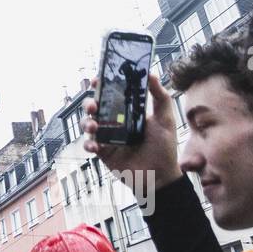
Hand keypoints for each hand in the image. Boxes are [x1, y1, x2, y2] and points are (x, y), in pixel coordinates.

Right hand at [81, 73, 182, 188]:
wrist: (160, 177)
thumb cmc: (164, 148)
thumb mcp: (166, 119)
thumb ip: (160, 96)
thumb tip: (150, 73)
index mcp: (128, 112)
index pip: (111, 94)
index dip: (101, 86)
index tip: (96, 80)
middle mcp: (115, 122)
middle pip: (95, 107)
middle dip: (89, 103)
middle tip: (93, 106)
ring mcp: (108, 137)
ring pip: (88, 124)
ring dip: (86, 123)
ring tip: (94, 126)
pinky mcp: (104, 153)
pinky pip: (90, 145)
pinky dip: (88, 144)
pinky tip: (94, 146)